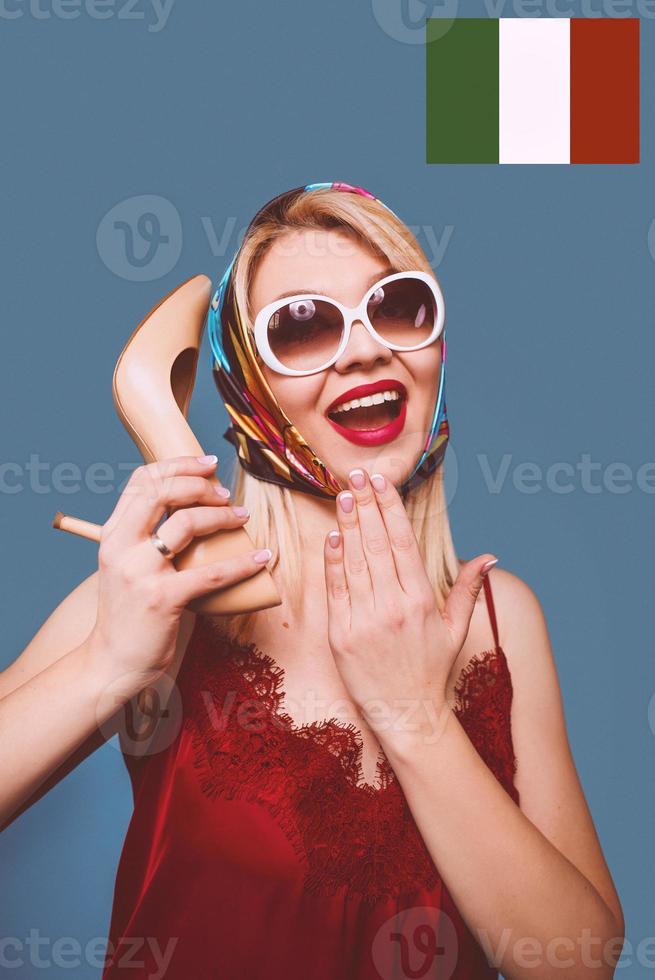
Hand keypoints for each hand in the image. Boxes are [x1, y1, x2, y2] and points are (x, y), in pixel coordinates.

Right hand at [86, 455, 270, 690]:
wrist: (111, 662)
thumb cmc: (128, 613)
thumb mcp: (125, 566)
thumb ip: (146, 539)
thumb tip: (190, 512)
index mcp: (112, 534)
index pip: (142, 481)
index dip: (178, 465)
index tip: (208, 464)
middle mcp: (121, 547)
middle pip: (162, 492)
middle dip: (201, 484)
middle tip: (226, 493)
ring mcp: (140, 573)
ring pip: (187, 524)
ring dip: (222, 516)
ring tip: (242, 517)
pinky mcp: (163, 600)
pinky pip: (211, 574)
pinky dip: (242, 563)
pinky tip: (261, 557)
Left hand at [323, 467, 496, 750]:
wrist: (409, 716)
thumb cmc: (432, 670)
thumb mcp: (456, 629)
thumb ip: (468, 589)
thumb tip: (490, 556)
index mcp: (422, 599)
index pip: (403, 542)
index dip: (390, 508)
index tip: (382, 482)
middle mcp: (394, 605)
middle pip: (377, 544)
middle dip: (367, 506)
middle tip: (357, 476)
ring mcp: (366, 620)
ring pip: (355, 562)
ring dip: (349, 526)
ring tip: (344, 496)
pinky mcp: (342, 636)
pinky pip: (337, 591)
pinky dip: (333, 562)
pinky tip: (332, 537)